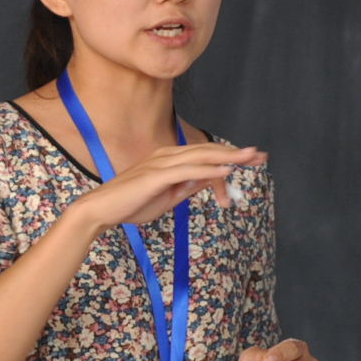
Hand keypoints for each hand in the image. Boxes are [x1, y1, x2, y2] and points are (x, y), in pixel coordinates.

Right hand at [69, 142, 263, 231]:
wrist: (100, 210)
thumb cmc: (131, 205)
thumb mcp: (168, 197)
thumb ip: (188, 186)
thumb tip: (210, 181)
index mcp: (168, 159)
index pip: (204, 154)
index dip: (229, 155)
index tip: (251, 159)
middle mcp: (166, 156)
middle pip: (207, 150)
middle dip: (235, 153)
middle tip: (261, 154)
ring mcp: (160, 164)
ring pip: (201, 156)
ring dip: (227, 157)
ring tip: (250, 158)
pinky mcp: (155, 176)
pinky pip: (187, 171)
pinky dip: (209, 170)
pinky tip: (226, 171)